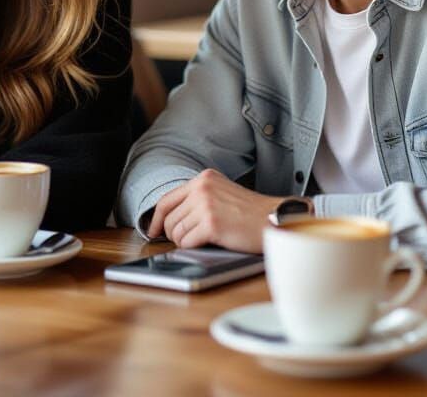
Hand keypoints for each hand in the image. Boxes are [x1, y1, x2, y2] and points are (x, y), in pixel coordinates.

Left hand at [145, 169, 279, 252]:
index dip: (156, 219)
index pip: (167, 199)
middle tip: (190, 239)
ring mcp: (206, 205)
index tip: (153, 232)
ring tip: (206, 239)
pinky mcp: (211, 224)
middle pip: (169, 219)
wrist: (273, 219)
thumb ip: (198, 198)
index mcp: (203, 178)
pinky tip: (210, 242)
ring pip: (176, 233)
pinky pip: (186, 242)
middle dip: (175, 234)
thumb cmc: (250, 212)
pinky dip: (194, 247)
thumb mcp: (221, 193)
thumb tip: (170, 219)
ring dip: (187, 242)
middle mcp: (202, 188)